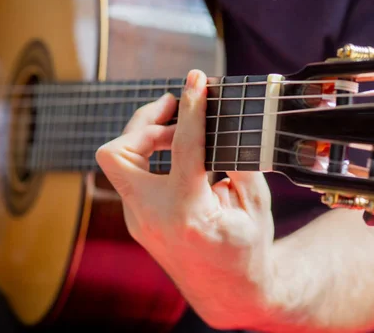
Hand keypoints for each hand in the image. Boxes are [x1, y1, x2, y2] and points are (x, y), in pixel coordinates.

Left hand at [96, 70, 275, 328]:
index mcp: (188, 211)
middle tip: (175, 108)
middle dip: (144, 121)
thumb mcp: (255, 204)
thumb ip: (238, 162)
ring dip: (143, 138)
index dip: (192, 106)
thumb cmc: (248, 250)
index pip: (183, 145)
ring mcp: (139, 220)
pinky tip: (176, 155)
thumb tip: (221, 125)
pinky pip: (132, 177)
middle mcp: (153, 216)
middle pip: (119, 151)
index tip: (196, 79)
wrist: (228, 294)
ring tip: (176, 129)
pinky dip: (150, 158)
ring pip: (118, 163)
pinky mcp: (138, 220)